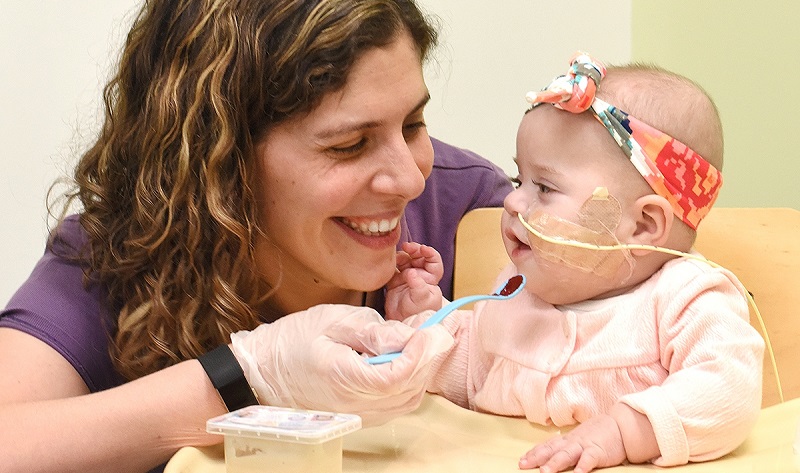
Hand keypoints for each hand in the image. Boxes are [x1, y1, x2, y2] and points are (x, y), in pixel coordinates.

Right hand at [230, 304, 453, 425]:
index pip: (400, 374)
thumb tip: (411, 336)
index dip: (423, 351)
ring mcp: (360, 416)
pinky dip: (410, 382)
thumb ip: (374, 332)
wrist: (263, 373)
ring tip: (426, 339)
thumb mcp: (332, 323)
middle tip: (442, 327)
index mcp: (346, 379)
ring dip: (423, 370)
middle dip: (431, 356)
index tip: (434, 328)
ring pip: (409, 399)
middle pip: (411, 388)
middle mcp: (357, 405)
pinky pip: (397, 404)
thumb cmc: (292, 342)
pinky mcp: (361, 417)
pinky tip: (408, 358)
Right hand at [385, 242, 443, 320]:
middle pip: (418, 257)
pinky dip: (391, 263)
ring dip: (402, 256)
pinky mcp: (395, 280)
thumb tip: (411, 272)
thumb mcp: (421, 299)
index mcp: (431, 278)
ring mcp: (407, 277)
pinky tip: (389, 263)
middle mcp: (420, 275)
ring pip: (405, 259)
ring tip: (397, 259)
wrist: (403, 323)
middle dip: (414, 250)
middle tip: (407, 247)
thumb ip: (418, 285)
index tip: (422, 249)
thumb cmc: (419, 313)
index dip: (429, 252)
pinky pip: (393, 267)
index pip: (434, 261)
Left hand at [518, 414, 626, 472]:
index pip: (547, 446)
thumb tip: (552, 455)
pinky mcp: (598, 451)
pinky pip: (589, 459)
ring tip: (545, 472)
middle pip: (551, 450)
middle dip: (536, 458)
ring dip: (554, 463)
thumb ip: (566, 447)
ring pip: (566, 455)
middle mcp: (572, 442)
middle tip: (523, 465)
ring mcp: (584, 446)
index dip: (533, 453)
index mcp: (567, 440)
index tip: (521, 461)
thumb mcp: (578, 439)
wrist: (620, 425)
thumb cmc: (598, 434)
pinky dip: (582, 466)